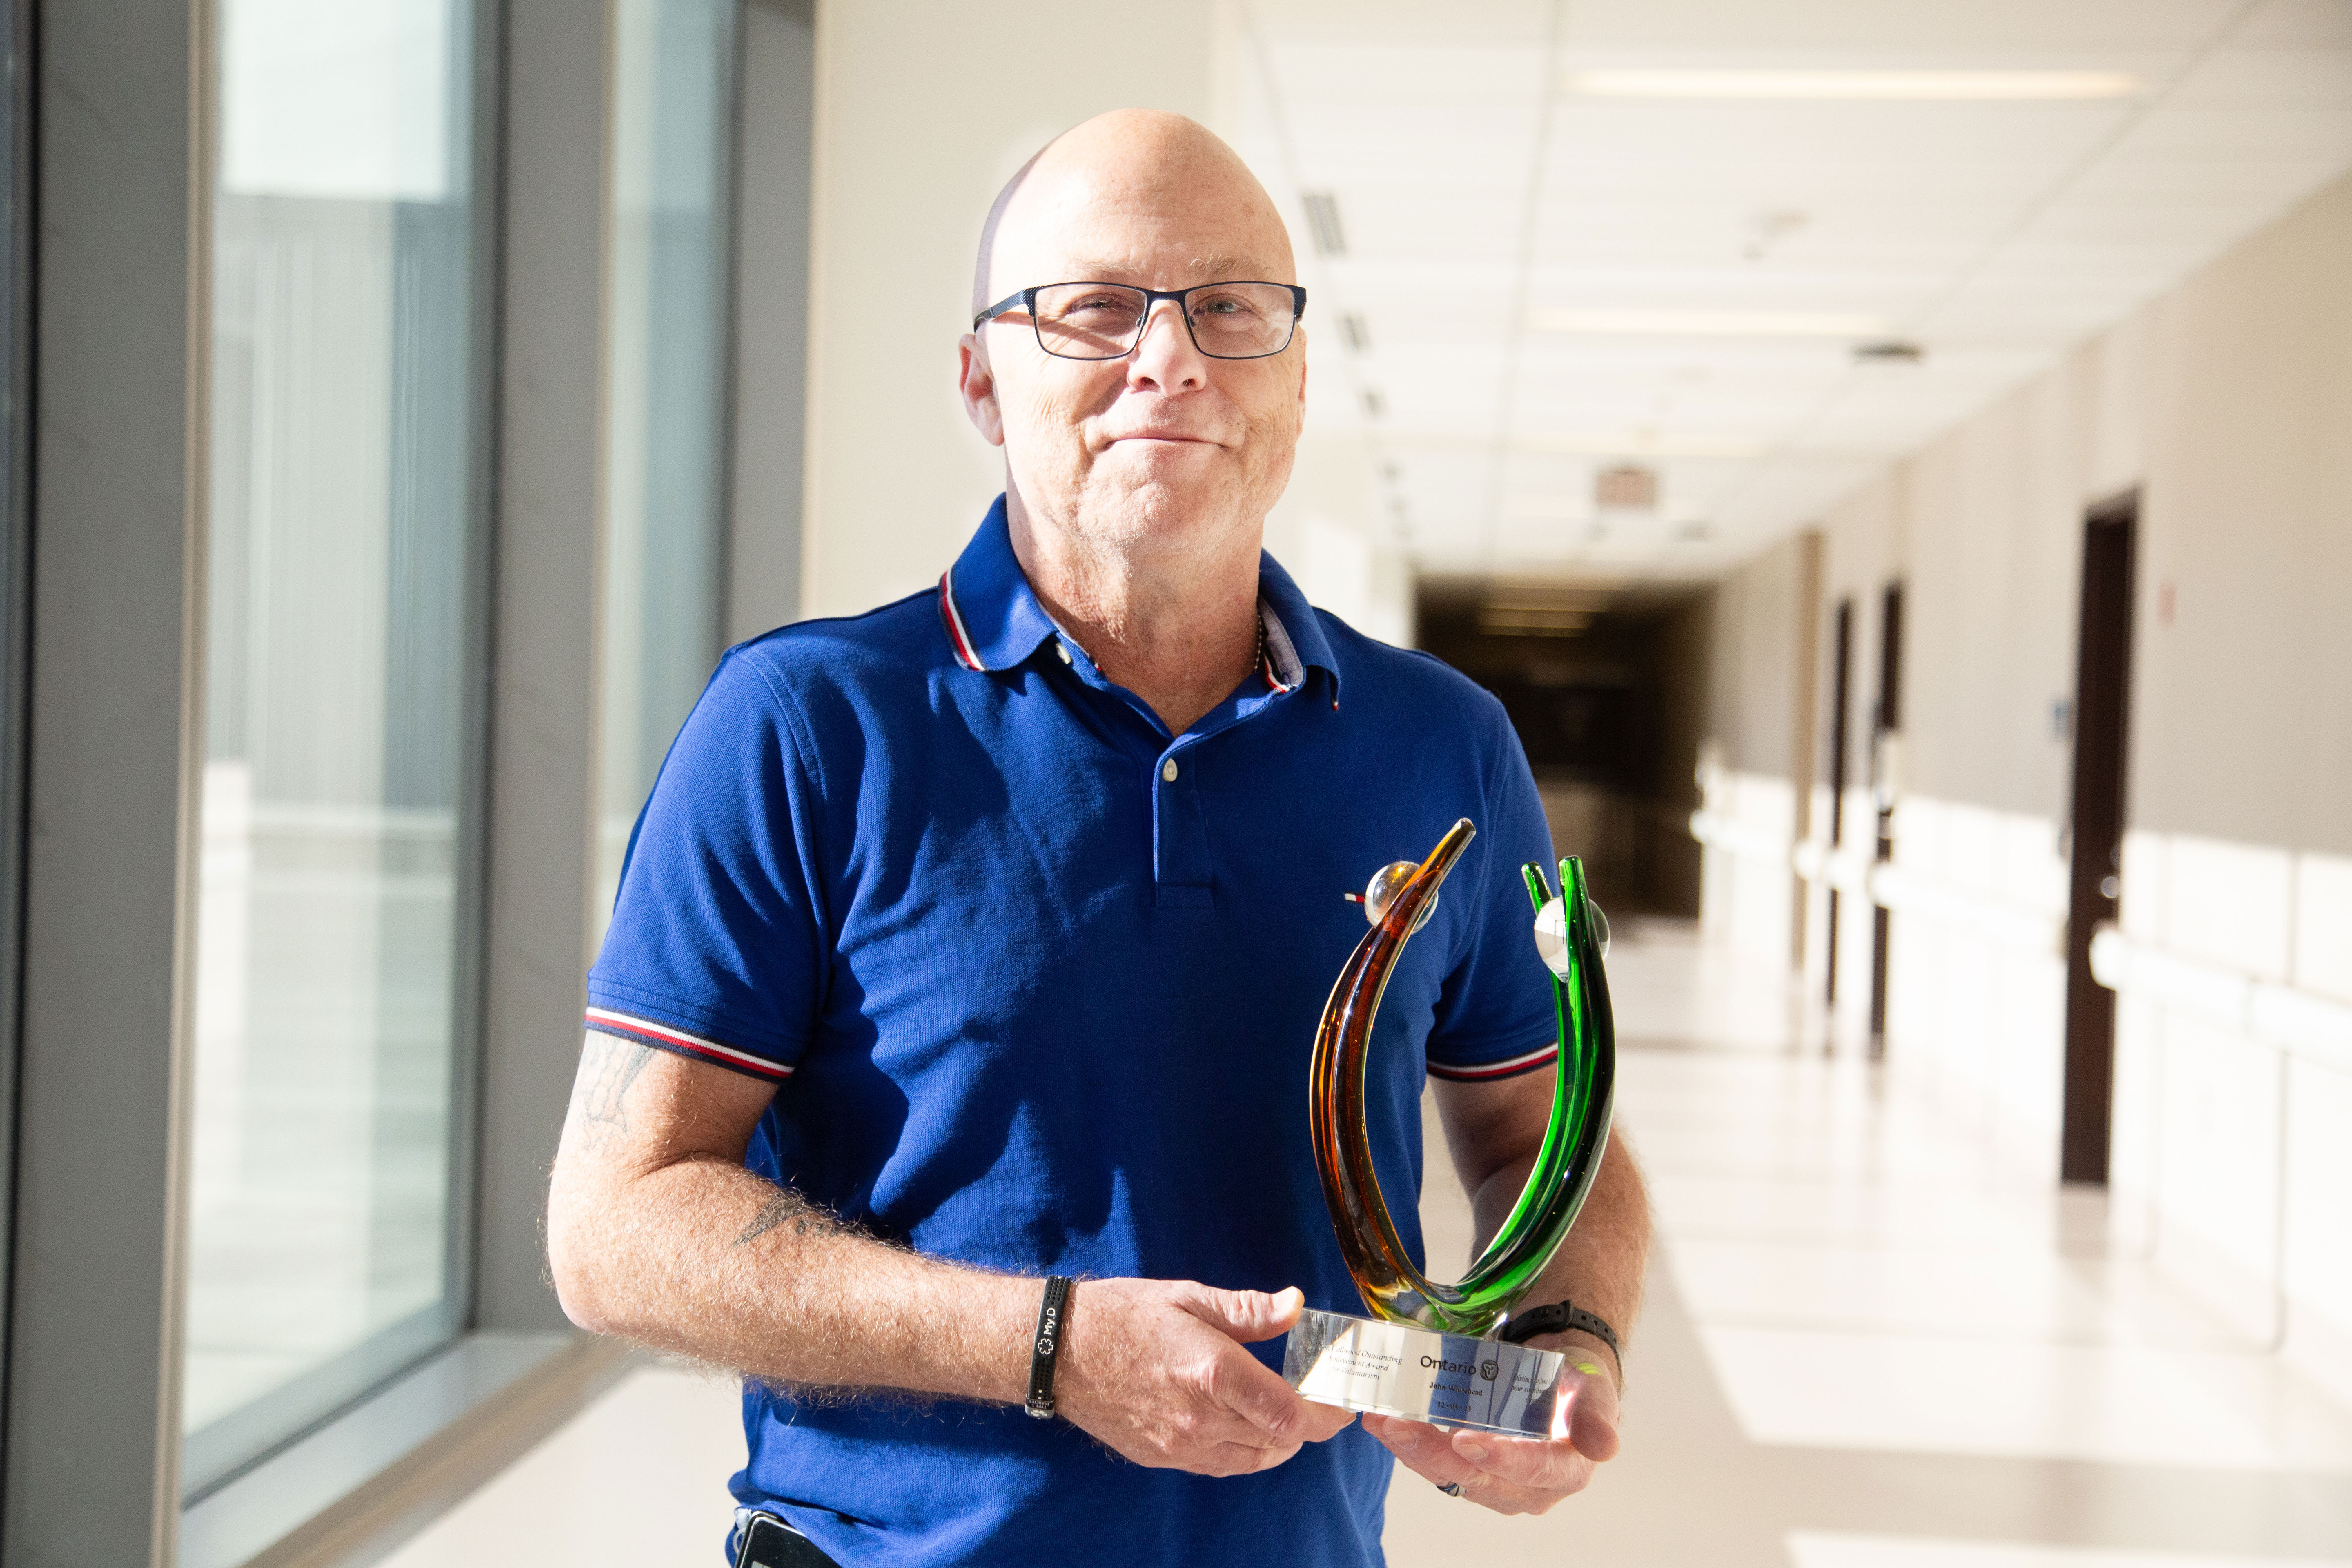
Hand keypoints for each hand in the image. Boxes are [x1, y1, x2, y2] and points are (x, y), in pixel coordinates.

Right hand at [1054, 1280, 1355, 1476]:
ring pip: (1256, 1461)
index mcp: (1212, 1372)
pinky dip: (1247, 1452)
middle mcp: (1200, 1418)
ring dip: (1279, 1440)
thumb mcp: (1189, 1299)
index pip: (1290, 1415)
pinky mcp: (1164, 1458)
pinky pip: (1223, 1467)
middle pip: (1280, 1442)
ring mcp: (1181, 1445)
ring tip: (1283, 1409)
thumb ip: (1248, 1310)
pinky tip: (1244, 1424)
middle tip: (1317, 1397)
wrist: (1060, 1352)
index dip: (1325, 1412)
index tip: (1340, 1399)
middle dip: (1309, 1423)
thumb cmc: (1123, 1316)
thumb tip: (1295, 1305)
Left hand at [1360, 1339, 1618, 1514]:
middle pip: (1478, 1478)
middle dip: (1432, 1453)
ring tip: (1379, 1420)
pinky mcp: (1472, 1471)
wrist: (1559, 1380)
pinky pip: (1437, 1464)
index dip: (1499, 1458)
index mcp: (1565, 1471)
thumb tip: (1605, 1447)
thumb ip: (1596, 1416)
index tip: (1464, 1439)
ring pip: (1450, 1475)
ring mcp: (1497, 1482)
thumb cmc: (1578, 1384)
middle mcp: (1528, 1487)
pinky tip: (1383, 1422)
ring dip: (1410, 1449)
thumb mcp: (1595, 1390)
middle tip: (1396, 1425)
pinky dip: (1409, 1444)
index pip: (1532, 1469)